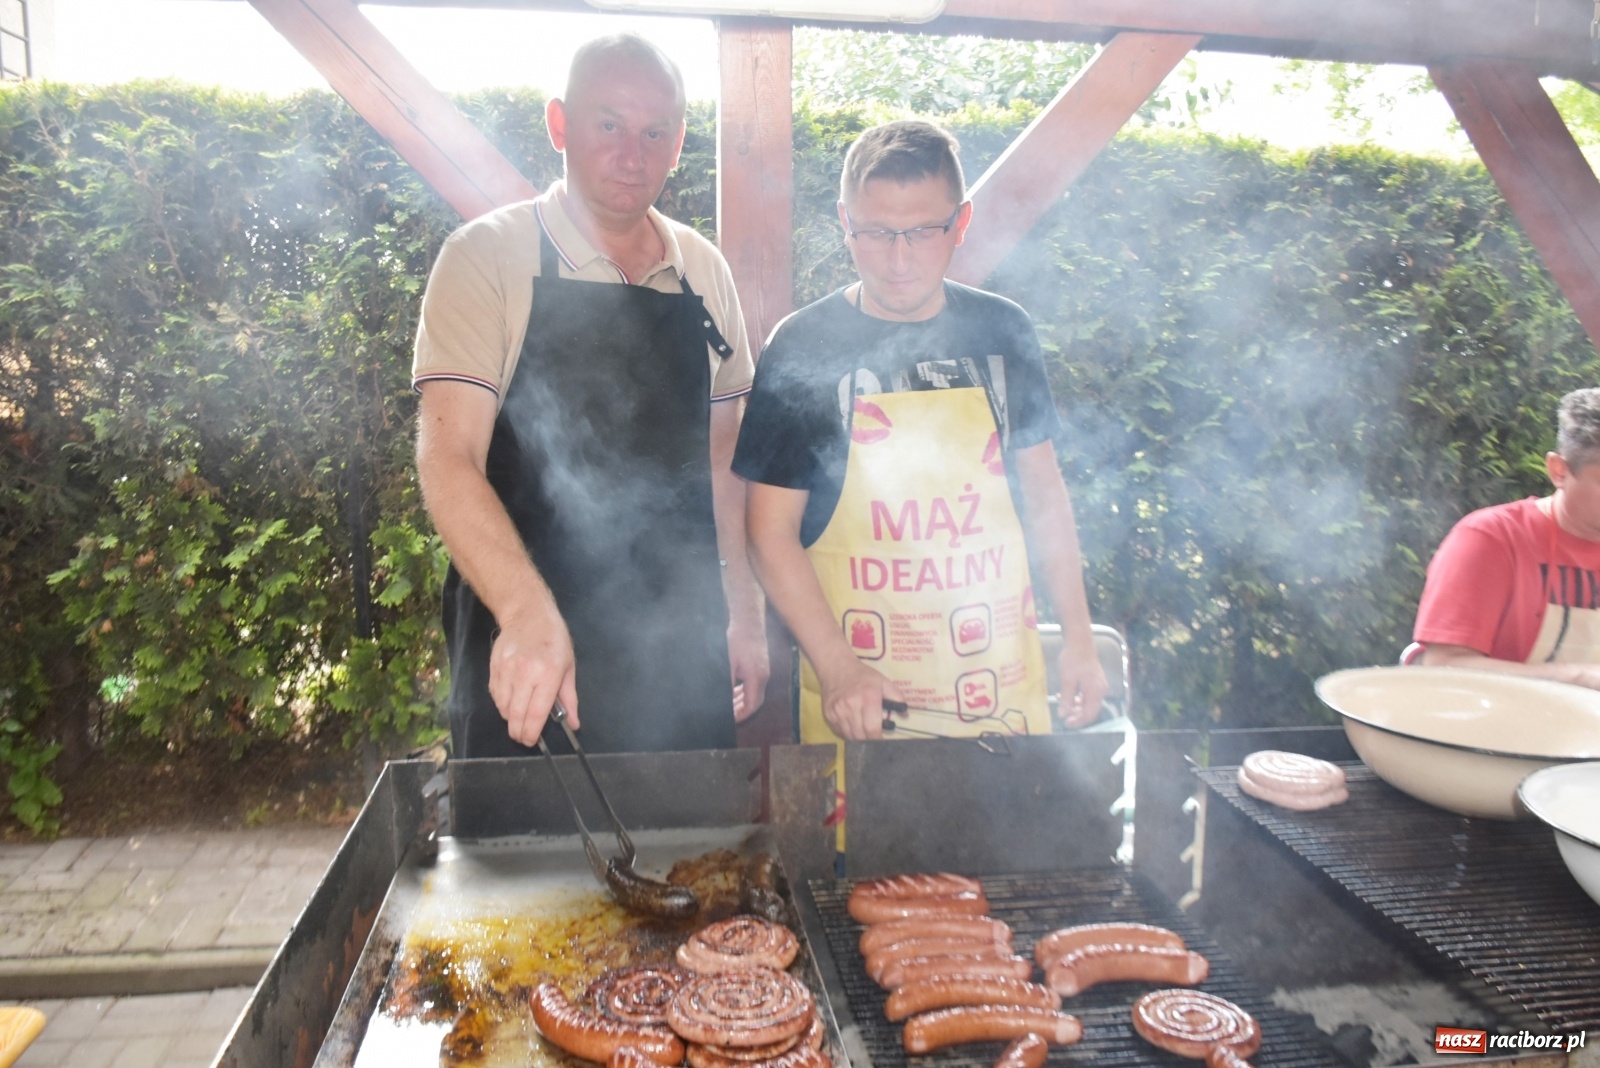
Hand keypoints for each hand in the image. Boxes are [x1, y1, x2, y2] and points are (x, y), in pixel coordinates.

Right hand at [488, 605, 578, 745]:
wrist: (528, 614)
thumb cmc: (554, 640)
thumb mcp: (568, 668)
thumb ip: (569, 698)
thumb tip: (574, 724)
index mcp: (548, 673)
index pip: (536, 712)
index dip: (532, 732)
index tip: (531, 741)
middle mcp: (526, 672)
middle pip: (516, 714)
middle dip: (518, 731)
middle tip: (522, 737)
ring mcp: (507, 669)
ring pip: (503, 706)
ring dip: (509, 718)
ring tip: (518, 718)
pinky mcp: (494, 666)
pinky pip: (495, 694)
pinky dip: (501, 704)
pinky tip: (510, 702)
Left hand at [727, 614, 770, 721]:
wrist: (748, 621)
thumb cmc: (737, 640)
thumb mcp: (728, 664)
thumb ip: (727, 684)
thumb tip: (723, 700)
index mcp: (756, 678)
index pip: (751, 705)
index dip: (741, 715)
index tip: (729, 720)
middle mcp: (763, 677)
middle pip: (755, 702)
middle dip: (741, 710)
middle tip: (728, 715)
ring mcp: (764, 671)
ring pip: (755, 694)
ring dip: (743, 701)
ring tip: (729, 705)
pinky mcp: (761, 666)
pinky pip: (754, 685)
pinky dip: (745, 691)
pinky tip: (735, 691)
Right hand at [818, 660, 903, 740]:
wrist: (836, 667)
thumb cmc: (862, 676)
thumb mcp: (883, 682)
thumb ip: (897, 697)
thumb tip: (905, 714)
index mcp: (868, 697)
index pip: (872, 729)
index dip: (878, 739)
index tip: (882, 741)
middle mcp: (851, 705)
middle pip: (861, 736)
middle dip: (869, 740)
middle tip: (874, 737)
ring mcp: (838, 711)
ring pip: (850, 736)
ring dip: (858, 738)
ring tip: (863, 730)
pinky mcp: (828, 715)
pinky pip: (840, 732)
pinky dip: (847, 733)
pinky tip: (852, 725)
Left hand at [1056, 639, 1108, 729]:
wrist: (1079, 641)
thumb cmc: (1073, 659)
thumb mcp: (1067, 680)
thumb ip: (1067, 699)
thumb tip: (1063, 715)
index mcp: (1096, 691)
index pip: (1090, 714)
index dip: (1078, 721)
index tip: (1066, 724)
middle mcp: (1101, 690)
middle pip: (1091, 710)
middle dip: (1077, 715)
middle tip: (1064, 716)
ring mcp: (1099, 685)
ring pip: (1089, 703)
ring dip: (1077, 706)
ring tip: (1063, 705)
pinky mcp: (1095, 680)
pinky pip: (1088, 695)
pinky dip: (1078, 698)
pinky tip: (1067, 695)